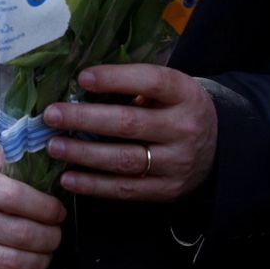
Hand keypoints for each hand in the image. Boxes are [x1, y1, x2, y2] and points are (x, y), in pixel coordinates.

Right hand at [0, 150, 65, 268]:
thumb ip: (12, 160)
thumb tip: (46, 146)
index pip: (15, 195)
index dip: (45, 207)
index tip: (58, 213)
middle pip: (19, 233)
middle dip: (49, 238)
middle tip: (56, 236)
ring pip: (12, 263)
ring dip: (40, 261)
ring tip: (46, 254)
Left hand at [41, 64, 216, 201]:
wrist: (217, 149)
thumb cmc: (178, 109)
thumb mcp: (171, 89)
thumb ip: (137, 85)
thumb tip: (81, 83)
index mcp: (185, 95)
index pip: (151, 82)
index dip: (116, 79)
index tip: (82, 78)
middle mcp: (183, 129)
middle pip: (129, 123)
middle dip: (85, 119)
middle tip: (52, 115)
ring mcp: (176, 163)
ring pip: (124, 160)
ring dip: (83, 155)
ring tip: (54, 146)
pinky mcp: (166, 191)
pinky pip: (125, 189)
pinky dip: (93, 185)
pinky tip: (69, 178)